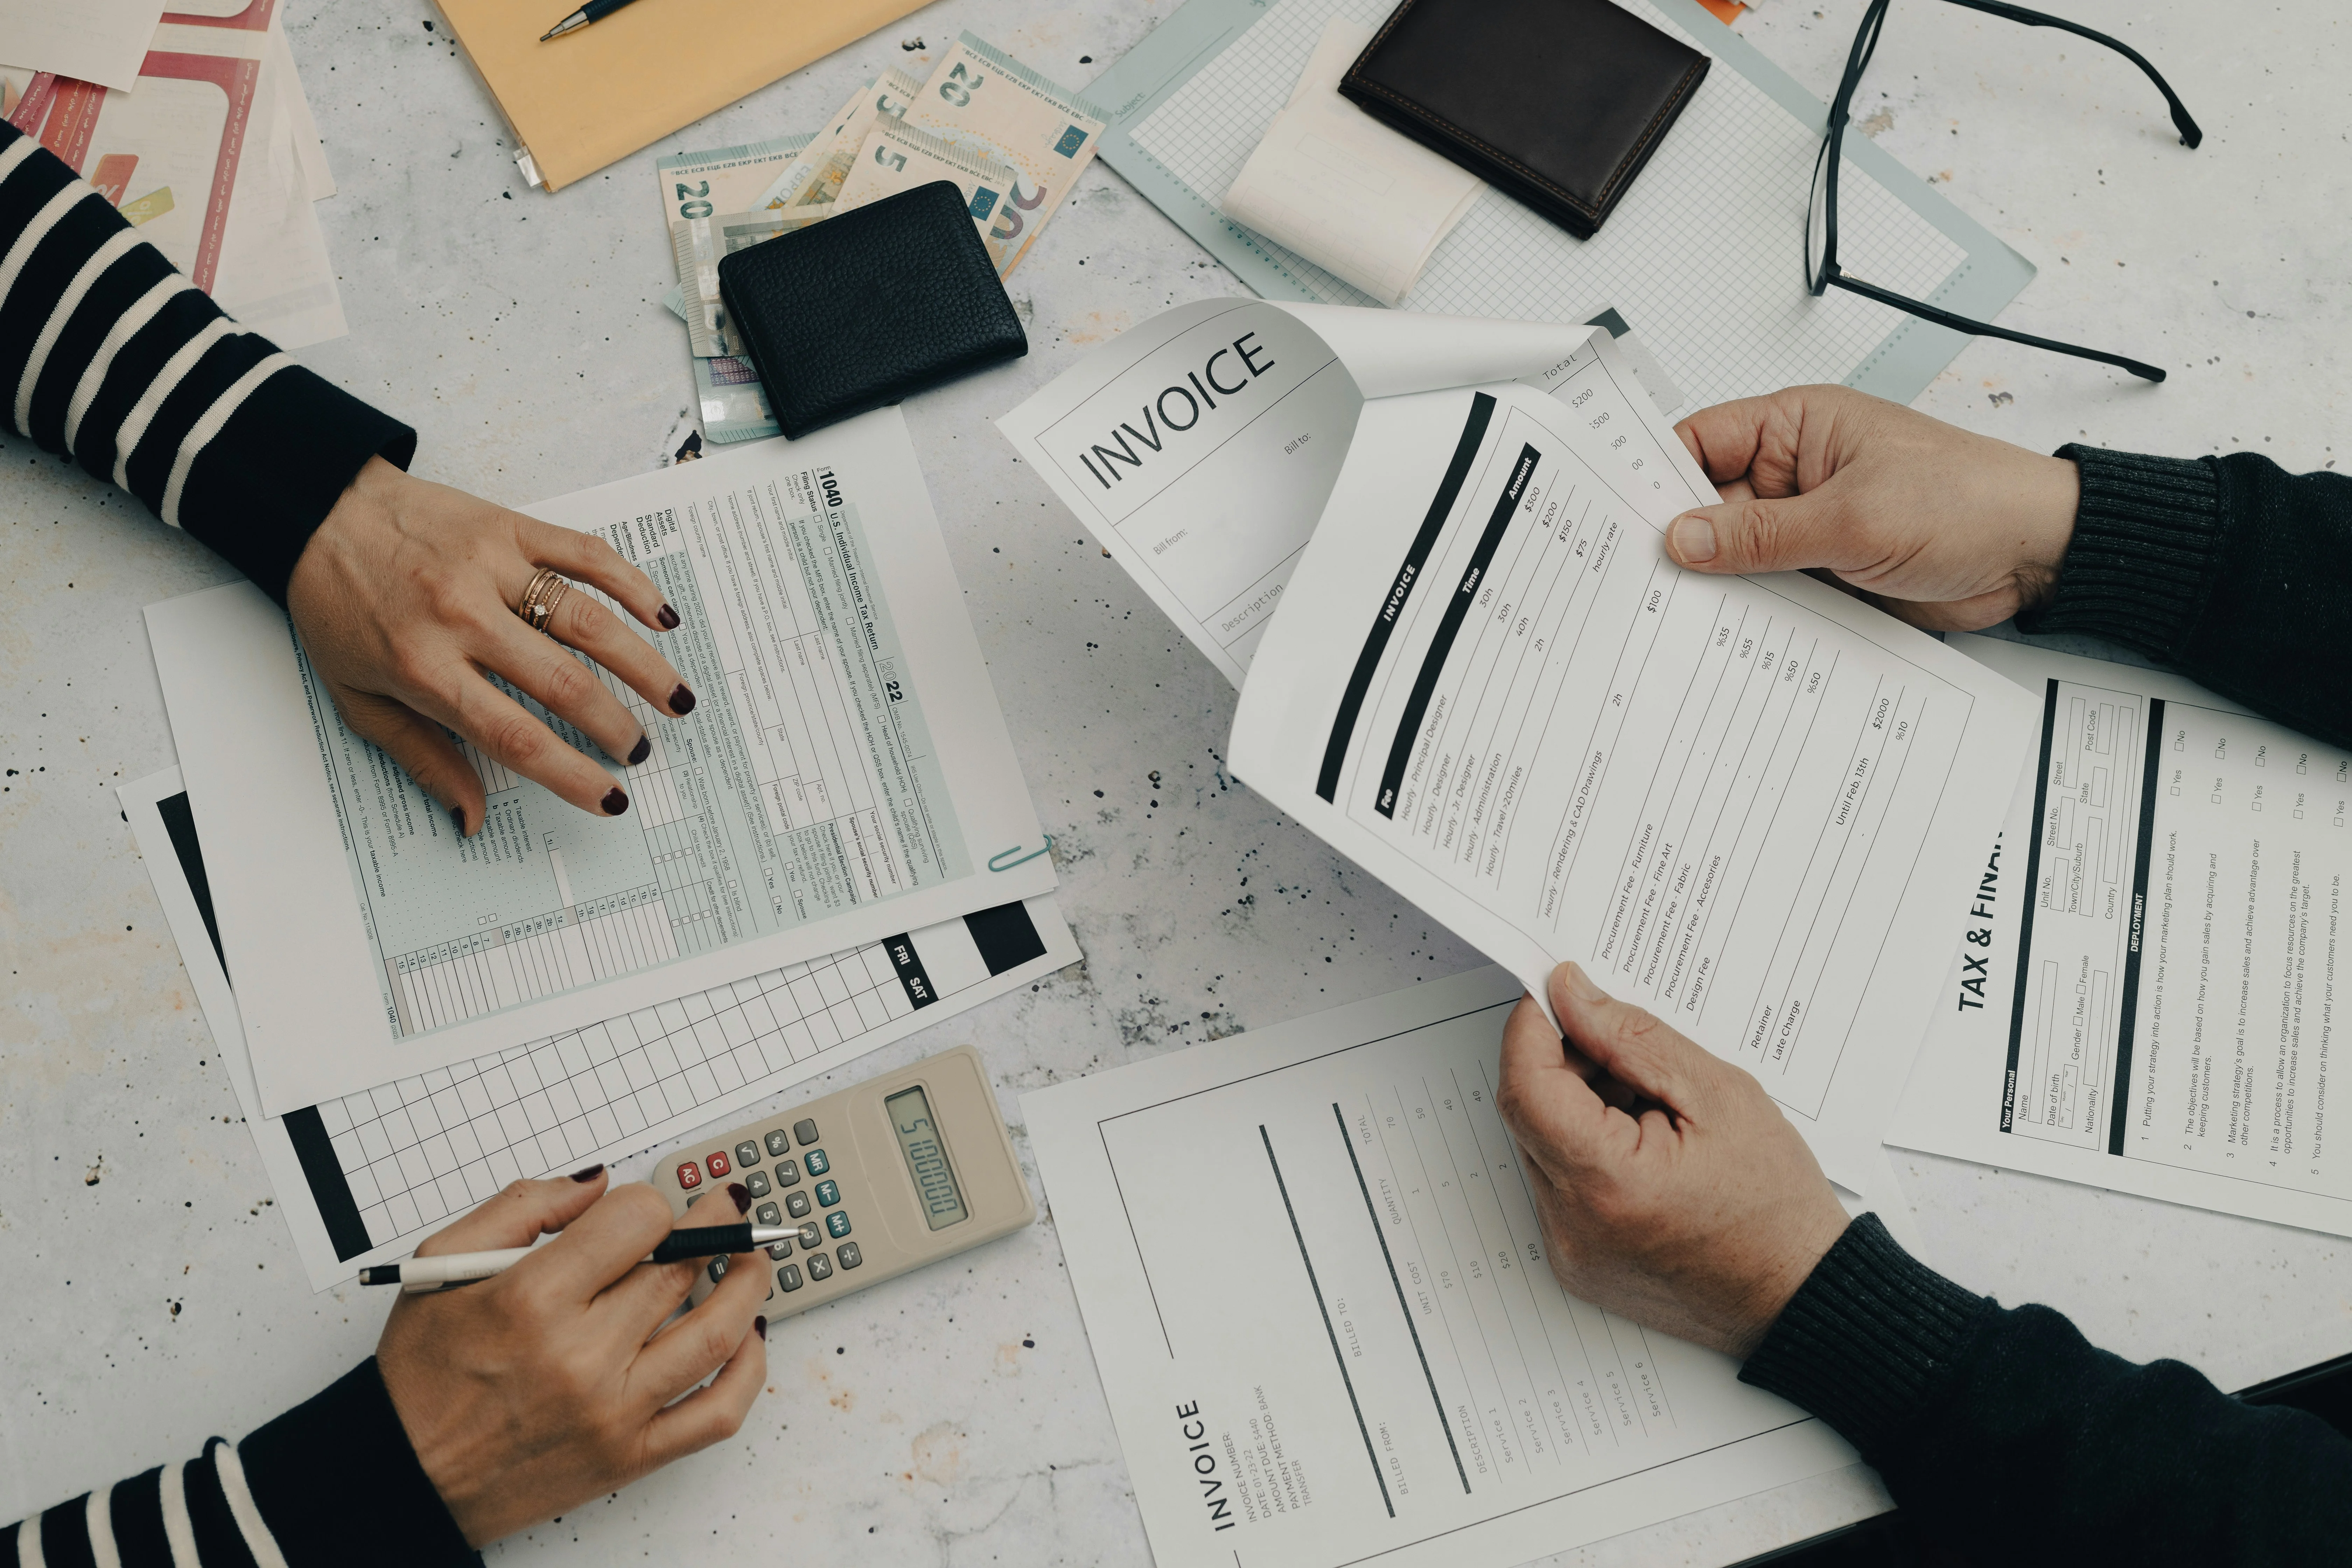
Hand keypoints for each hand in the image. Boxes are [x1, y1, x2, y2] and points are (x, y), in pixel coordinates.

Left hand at [287, 457, 697, 833]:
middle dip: (616, 726)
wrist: (316, 510)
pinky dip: (632, 585)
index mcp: (422, 667)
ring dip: (642, 666)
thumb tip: (470, 816)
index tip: (611, 798)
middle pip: (563, 683)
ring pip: (589, 621)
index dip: (571, 774)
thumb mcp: (358, 696)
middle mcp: (462, 616)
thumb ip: (421, 757)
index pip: (514, 736)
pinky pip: (585, 554)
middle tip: (640, 750)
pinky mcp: (509, 527)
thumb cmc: (337, 607)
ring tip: (677, 699)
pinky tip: (662, 618)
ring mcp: (491, 566)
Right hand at [376, 1168, 767, 1546]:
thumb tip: (600, 1183)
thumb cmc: (422, 1371)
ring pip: (718, 1333)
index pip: (638, 1221)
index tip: (648, 1209)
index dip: (651, 1203)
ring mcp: (612, 1410)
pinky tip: (751, 1335)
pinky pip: (717, 1413)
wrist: (402, 1474)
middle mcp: (580, 1356)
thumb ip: (522, 1207)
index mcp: (531, 1299)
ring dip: (750, 1285)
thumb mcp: (442, 1267)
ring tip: (754, 1259)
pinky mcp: (629, 1456)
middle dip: (716, 1226)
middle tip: (728, 1207)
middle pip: (682, 1268)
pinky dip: (750, 1370)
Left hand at [1495, 963, 1850, 1357]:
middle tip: (1618, 1042)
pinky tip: (1643, 1143)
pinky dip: (1587, 1148)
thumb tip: (1570, 995)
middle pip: (1528, 1114)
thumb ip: (1633, 1038)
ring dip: (1577, 1106)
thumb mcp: (1719, 1096)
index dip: (1533, 1027)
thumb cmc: (1777, 1207)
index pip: (1527, 1086)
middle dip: (1563, 1062)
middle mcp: (1573, 1226)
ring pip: (1541, 1145)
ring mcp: (1570, 1251)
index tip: (1557, 992)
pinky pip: (1558, 1183)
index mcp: (1608, 1185)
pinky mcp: (1576, 1262)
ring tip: (1650, 1104)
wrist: (1799, 1295)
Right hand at [1663, 385, 2082, 630]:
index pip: (1700, 442)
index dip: (1655, 476)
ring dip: (1719, 587)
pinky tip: (1729, 635)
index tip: (1617, 516)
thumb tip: (1685, 539)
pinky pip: (1771, 592)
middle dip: (1682, 544)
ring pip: (1737, 558)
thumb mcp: (1853, 517)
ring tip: (1678, 617)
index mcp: (1797, 428)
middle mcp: (1796, 473)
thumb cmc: (1967, 502)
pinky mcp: (1825, 571)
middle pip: (1709, 507)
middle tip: (1639, 581)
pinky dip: (1754, 614)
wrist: (2037, 554)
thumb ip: (1762, 535)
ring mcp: (1808, 525)